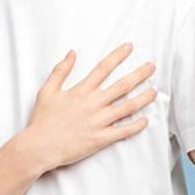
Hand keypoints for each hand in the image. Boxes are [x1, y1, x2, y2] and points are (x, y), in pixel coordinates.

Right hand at [23, 43, 156, 171]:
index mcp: (81, 91)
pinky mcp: (100, 139)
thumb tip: (72, 53)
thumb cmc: (42, 120)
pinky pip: (123, 131)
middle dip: (139, 74)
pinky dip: (136, 126)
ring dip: (143, 98)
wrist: (39, 147)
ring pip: (128, 107)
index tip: (129, 47)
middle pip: (122, 85)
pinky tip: (145, 120)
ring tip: (155, 91)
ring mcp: (98, 122)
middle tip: (152, 66)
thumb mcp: (47, 90)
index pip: (104, 68)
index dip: (118, 56)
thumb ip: (61, 70)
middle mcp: (93, 104)